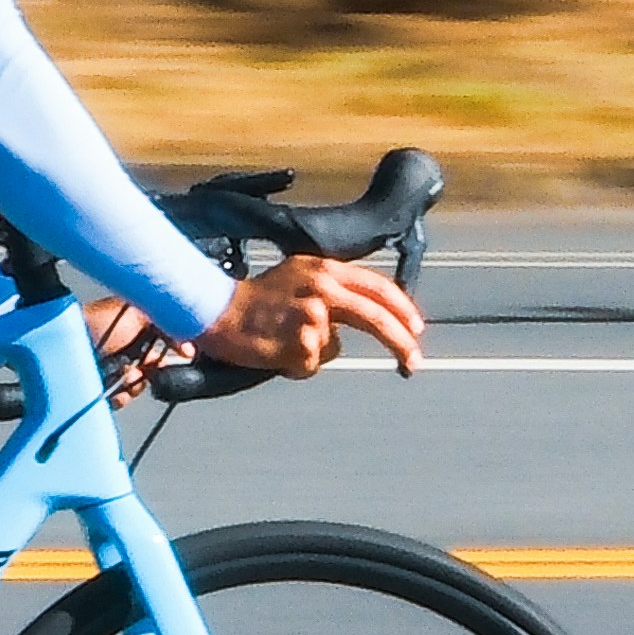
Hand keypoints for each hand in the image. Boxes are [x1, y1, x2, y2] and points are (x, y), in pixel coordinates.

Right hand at [182, 254, 425, 385]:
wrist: (217, 310)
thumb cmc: (258, 299)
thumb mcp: (300, 276)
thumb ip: (335, 288)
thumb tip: (370, 313)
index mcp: (325, 268)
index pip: (378, 287)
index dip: (402, 309)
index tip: (416, 329)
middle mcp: (323, 288)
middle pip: (376, 318)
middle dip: (401, 343)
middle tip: (413, 363)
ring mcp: (312, 316)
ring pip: (333, 348)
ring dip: (312, 353)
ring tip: (281, 341)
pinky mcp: (299, 343)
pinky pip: (310, 365)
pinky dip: (295, 365)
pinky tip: (274, 351)